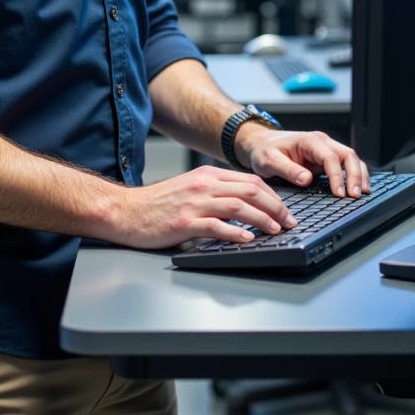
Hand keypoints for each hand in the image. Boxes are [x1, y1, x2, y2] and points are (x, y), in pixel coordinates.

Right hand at [102, 166, 297, 249]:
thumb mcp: (189, 188)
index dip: (272, 195)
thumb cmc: (156, 204)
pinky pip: (216, 226)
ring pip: (238, 206)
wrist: (125, 211)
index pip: (249, 180)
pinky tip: (248, 239)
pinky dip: (235, 232)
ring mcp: (194, 203)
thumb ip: (214, 192)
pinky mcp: (184, 222)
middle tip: (289, 221)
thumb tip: (245, 205)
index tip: (285, 209)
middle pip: (250, 190)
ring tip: (276, 230)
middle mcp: (203, 185)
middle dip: (275, 206)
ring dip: (262, 219)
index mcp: (206, 175)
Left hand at [234, 125, 369, 198]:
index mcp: (309, 141)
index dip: (337, 176)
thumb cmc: (264, 150)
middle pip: (348, 155)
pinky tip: (358, 187)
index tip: (339, 193)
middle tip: (355, 196)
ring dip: (359, 175)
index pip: (331, 157)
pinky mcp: (325, 159)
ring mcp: (325, 150)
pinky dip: (354, 175)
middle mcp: (321, 143)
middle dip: (355, 175)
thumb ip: (288, 170)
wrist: (260, 143)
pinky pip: (345, 165)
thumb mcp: (269, 160)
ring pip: (351, 158)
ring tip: (362, 193)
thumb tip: (306, 180)